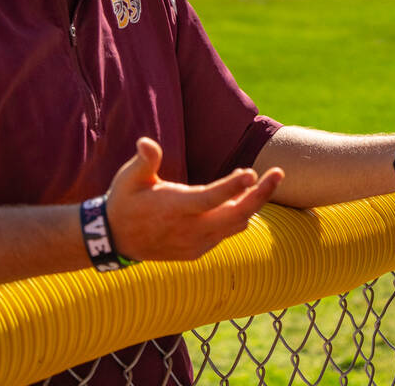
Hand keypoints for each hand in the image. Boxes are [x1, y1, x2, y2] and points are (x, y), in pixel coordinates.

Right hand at [105, 137, 283, 261]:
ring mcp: (195, 244)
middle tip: (279, 173)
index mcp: (174, 209)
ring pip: (236, 225)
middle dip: (261, 195)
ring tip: (260, 182)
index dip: (232, 188)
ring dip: (251, 204)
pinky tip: (238, 199)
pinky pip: (226, 233)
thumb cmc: (125, 201)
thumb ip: (144, 161)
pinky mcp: (197, 251)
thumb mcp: (129, 178)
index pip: (210, 199)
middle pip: (236, 216)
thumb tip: (146, 143)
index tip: (252, 173)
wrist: (115, 239)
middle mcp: (189, 230)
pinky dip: (237, 216)